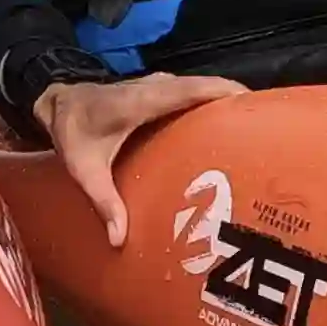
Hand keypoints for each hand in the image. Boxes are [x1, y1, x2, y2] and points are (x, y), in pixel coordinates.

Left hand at [28, 69, 248, 246]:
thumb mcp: (84, 169)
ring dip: (226, 102)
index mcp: (144, 100)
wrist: (58, 102)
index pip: (192, 89)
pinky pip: (193, 92)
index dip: (225, 92)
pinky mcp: (160, 91)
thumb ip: (104, 202)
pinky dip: (212, 103)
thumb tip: (119, 240)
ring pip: (202, 88)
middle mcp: (157, 87)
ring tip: (256, 129)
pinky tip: (225, 128)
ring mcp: (160, 86)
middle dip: (237, 102)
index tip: (256, 106)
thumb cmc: (72, 132)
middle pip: (207, 86)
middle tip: (269, 128)